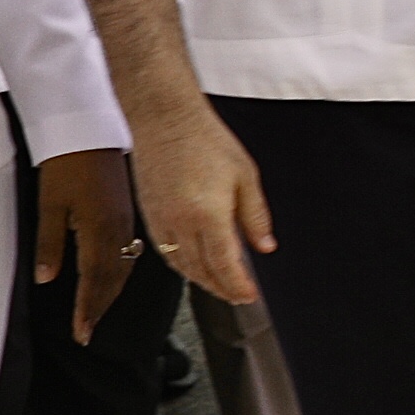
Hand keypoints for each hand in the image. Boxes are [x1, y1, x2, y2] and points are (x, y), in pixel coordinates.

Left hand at [33, 147, 140, 341]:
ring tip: (97, 313)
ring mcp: (126, 222)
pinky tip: (112, 280)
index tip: (81, 332)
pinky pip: (128, 253)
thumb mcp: (49, 205)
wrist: (88, 130)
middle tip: (87, 332)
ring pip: (123, 268)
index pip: (95, 280)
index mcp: (100, 229)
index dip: (87, 309)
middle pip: (114, 279)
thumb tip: (47, 278)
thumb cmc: (65, 163)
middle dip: (100, 308)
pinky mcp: (126, 214)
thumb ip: (49, 245)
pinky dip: (118, 274)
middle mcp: (119, 229)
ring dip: (110, 294)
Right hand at [130, 98, 276, 308]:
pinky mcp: (148, 214)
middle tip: (237, 295)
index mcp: (207, 215)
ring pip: (180, 265)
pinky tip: (193, 265)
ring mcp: (160, 220)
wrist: (165, 119)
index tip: (249, 296)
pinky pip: (164, 251)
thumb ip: (255, 216)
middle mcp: (180, 223)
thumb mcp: (245, 177)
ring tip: (219, 286)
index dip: (237, 285)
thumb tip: (265, 246)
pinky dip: (181, 265)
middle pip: (201, 271)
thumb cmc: (206, 140)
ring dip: (201, 280)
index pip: (224, 264)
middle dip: (221, 288)